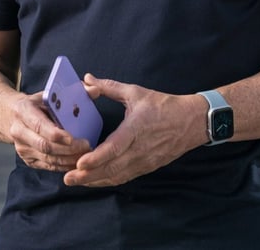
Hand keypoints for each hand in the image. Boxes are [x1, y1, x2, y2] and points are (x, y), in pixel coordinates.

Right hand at [9, 91, 92, 171]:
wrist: (12, 116)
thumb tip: (95, 90)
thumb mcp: (49, 94)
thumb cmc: (36, 104)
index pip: (40, 126)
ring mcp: (22, 148)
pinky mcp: (27, 160)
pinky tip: (77, 161)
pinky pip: (48, 166)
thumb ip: (73, 92)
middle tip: (87, 146)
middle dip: (68, 149)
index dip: (58, 134)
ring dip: (68, 159)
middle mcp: (19, 131)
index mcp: (23, 111)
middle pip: (45, 146)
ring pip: (48, 159)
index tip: (75, 137)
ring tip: (86, 155)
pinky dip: (64, 166)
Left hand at [63, 75, 205, 186]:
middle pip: (111, 168)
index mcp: (135, 129)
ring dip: (95, 180)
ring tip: (75, 181)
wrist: (191, 122)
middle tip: (67, 178)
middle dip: (88, 175)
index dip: (96, 158)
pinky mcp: (147, 167)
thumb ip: (109, 87)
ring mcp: (144, 161)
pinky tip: (94, 180)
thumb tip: (87, 79)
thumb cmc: (163, 105)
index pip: (114, 148)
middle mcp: (139, 149)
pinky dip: (108, 181)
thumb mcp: (136, 92)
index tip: (80, 163)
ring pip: (117, 176)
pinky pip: (125, 177)